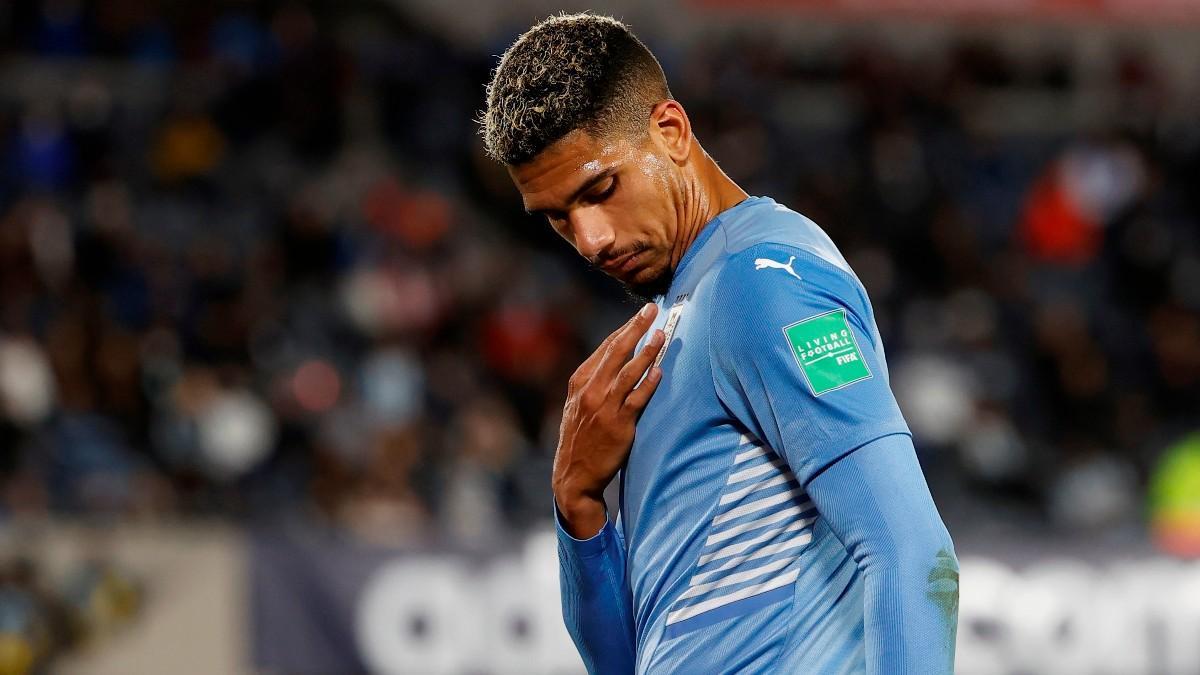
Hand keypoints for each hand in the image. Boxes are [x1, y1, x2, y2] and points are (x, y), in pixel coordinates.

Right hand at [553, 303, 665, 537]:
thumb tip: (617, 358)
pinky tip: (660, 371)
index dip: (625, 328)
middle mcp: (590, 391)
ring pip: (628, 373)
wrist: (573, 476)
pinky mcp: (618, 426)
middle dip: (636, 328)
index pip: (605, 348)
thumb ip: (593, 383)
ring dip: (646, 352)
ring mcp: (604, 407)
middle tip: (652, 310)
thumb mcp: (576, 405)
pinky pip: (637, 399)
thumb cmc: (579, 439)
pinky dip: (649, 384)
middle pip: (616, 352)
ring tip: (661, 335)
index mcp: (579, 383)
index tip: (641, 314)